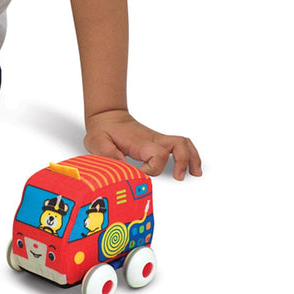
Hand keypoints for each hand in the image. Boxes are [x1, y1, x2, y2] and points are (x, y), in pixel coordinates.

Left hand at [84, 110, 201, 180]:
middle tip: (178, 178)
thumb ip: (108, 155)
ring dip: (192, 158)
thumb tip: (122, 168)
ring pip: (184, 144)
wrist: (107, 116)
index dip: (151, 169)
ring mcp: (158, 140)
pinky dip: (189, 155)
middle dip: (182, 162)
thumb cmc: (103, 130)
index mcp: (140, 141)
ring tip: (195, 174)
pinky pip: (181, 146)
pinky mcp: (159, 142)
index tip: (139, 174)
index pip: (157, 155)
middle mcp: (153, 139)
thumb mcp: (98, 142)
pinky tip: (191, 168)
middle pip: (178, 146)